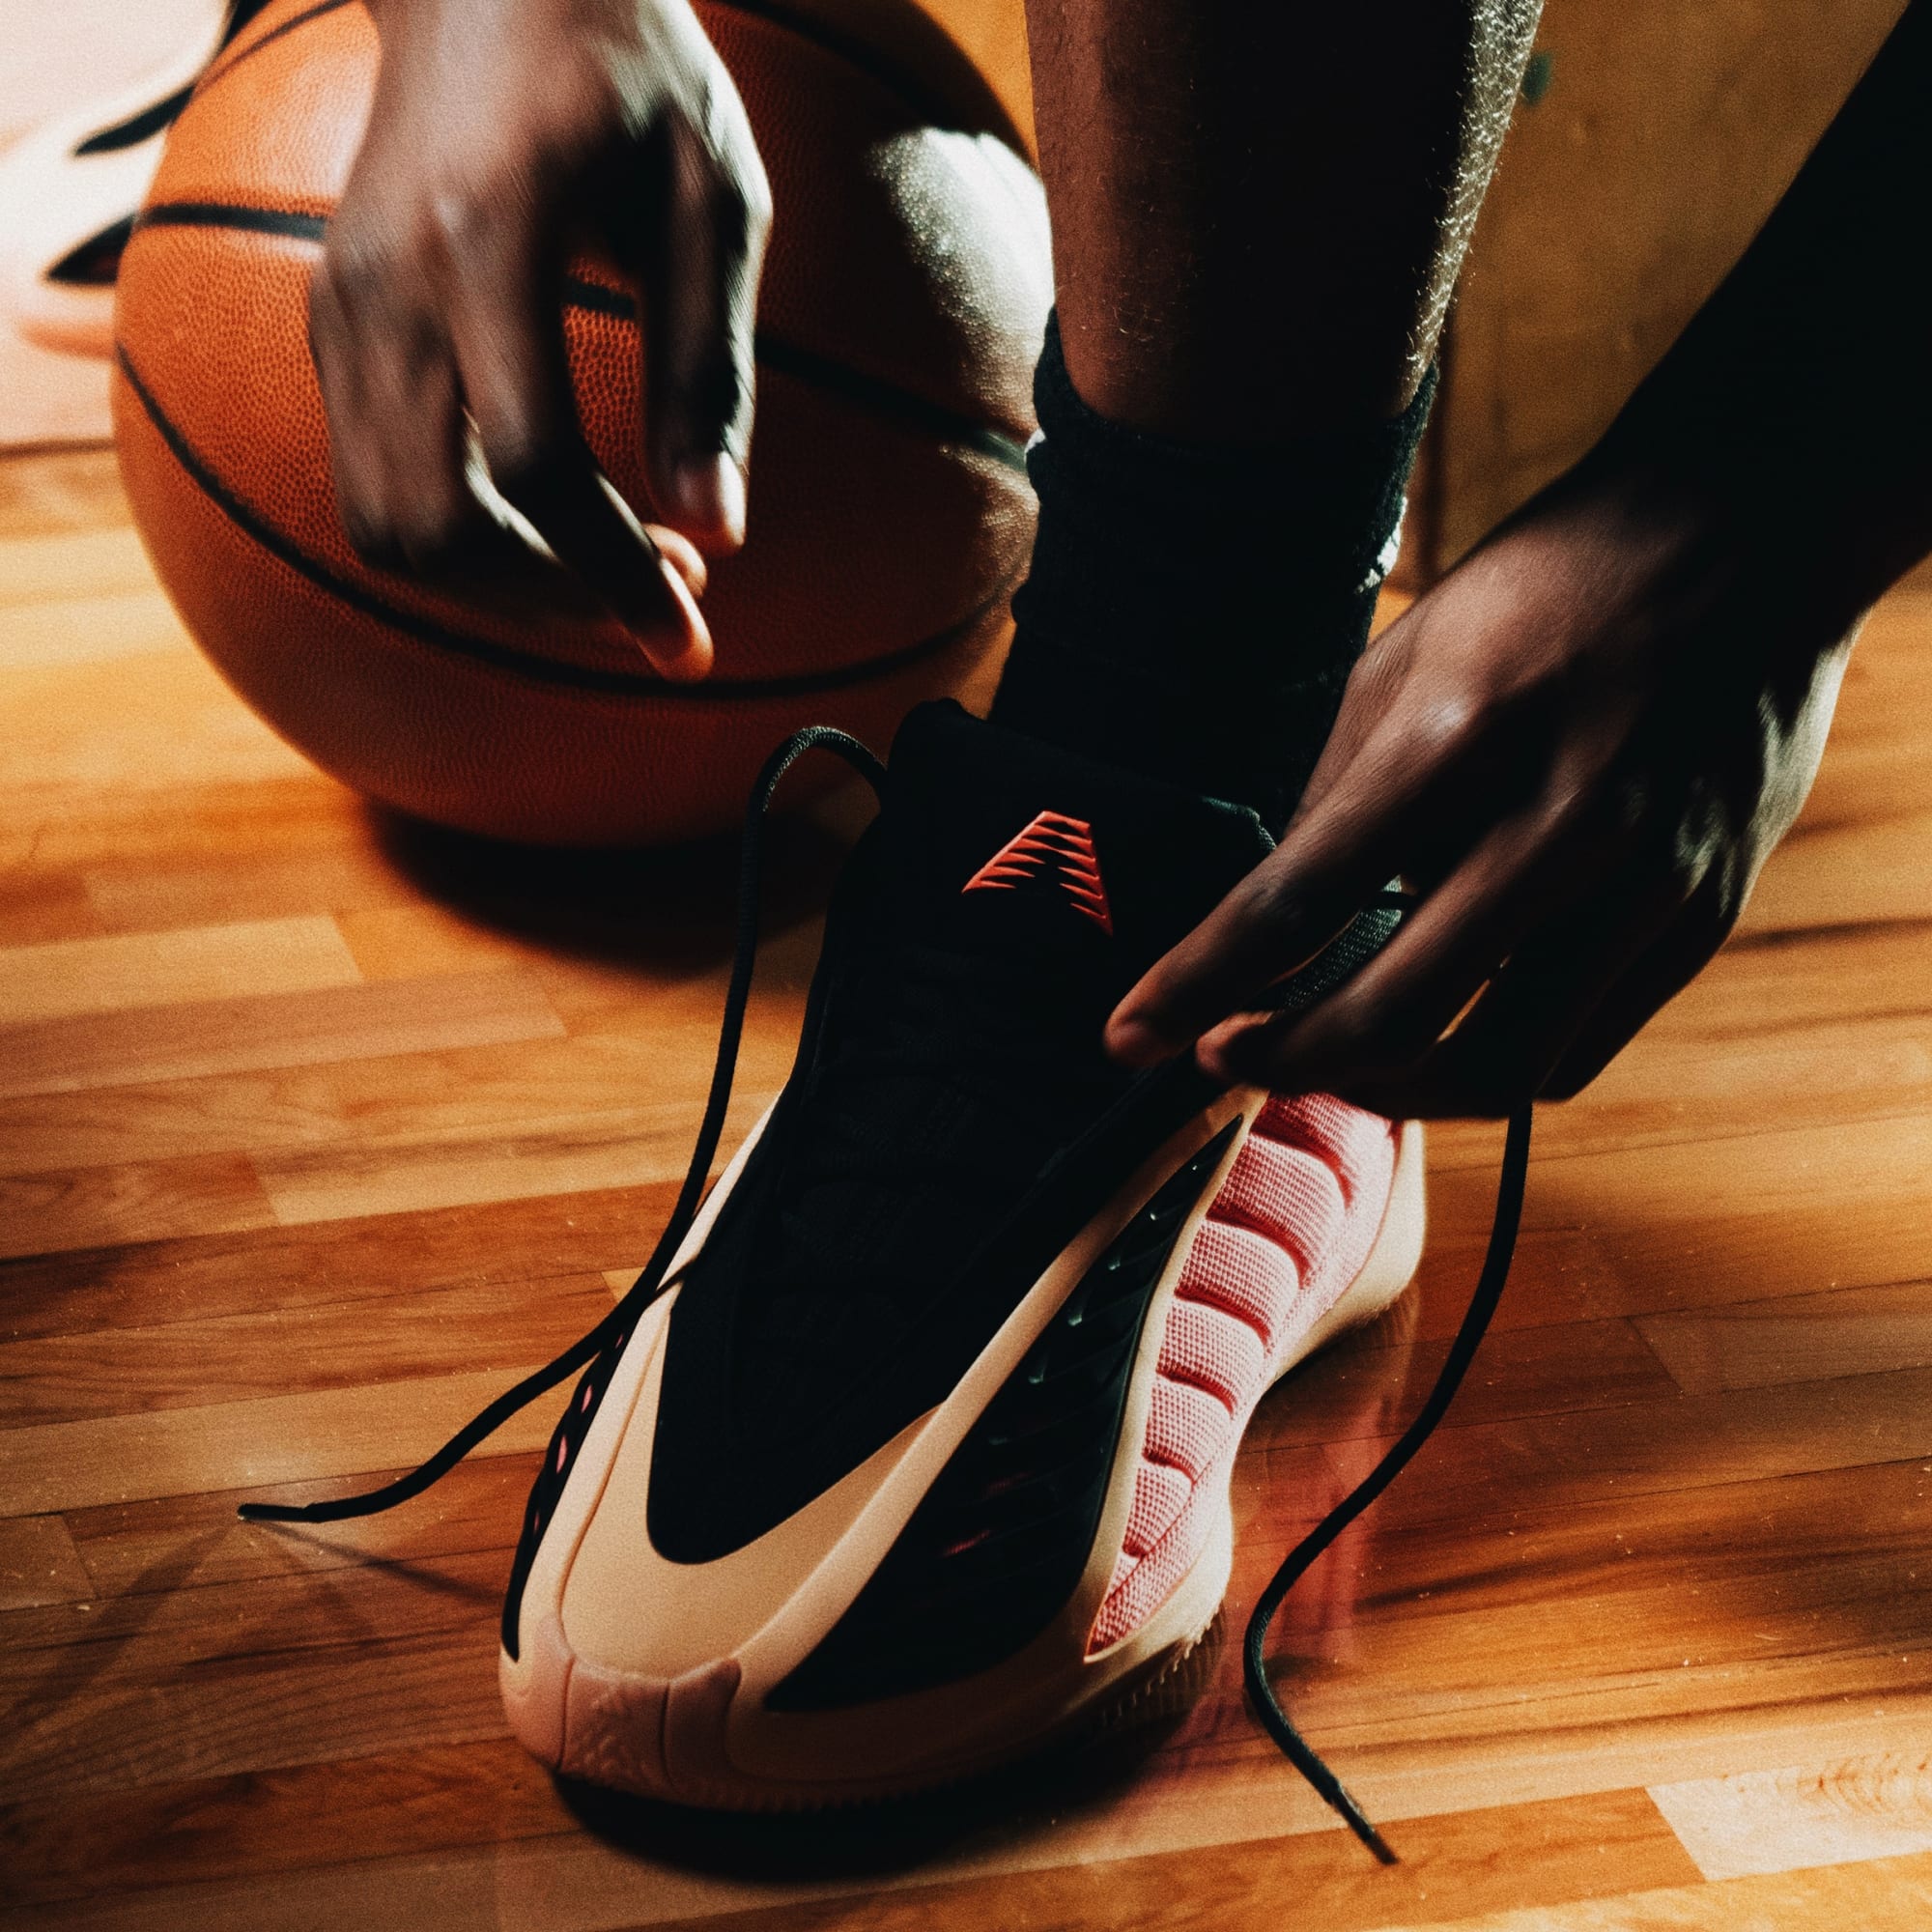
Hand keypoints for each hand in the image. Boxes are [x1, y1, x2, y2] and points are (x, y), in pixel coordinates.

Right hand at [311, 0, 773, 676]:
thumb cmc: (627, 73)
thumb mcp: (712, 195)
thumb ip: (709, 366)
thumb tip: (718, 529)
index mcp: (488, 240)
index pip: (535, 469)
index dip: (614, 575)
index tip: (689, 640)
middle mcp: (387, 286)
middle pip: (439, 530)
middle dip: (556, 600)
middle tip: (671, 596)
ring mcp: (342, 309)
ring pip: (388, 529)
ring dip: (505, 588)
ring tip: (618, 565)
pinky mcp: (333, 326)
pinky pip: (375, 485)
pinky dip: (462, 539)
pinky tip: (554, 519)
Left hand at [1107, 464, 1859, 1115]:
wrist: (1754, 533)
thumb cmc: (1551, 587)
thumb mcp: (1409, 657)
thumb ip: (1336, 796)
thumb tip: (1266, 921)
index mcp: (1462, 734)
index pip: (1298, 897)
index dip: (1195, 982)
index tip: (1126, 1035)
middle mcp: (1563, 820)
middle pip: (1395, 1013)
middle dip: (1283, 1060)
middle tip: (1222, 1057)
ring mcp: (1647, 881)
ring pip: (1497, 1068)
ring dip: (1388, 1092)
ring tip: (1325, 1064)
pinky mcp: (1702, 918)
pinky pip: (1576, 1051)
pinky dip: (1486, 1070)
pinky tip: (1433, 1045)